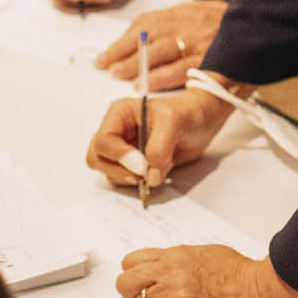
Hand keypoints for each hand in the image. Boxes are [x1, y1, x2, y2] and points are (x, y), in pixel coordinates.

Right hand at [85, 87, 229, 188]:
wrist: (200, 123)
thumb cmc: (186, 114)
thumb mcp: (174, 122)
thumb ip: (159, 147)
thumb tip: (149, 176)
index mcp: (119, 114)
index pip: (104, 140)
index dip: (119, 156)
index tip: (141, 166)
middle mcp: (115, 132)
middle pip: (97, 158)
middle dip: (118, 170)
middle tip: (143, 176)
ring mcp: (121, 150)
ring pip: (107, 172)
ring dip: (127, 178)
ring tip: (153, 172)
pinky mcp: (131, 165)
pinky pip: (123, 180)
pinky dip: (135, 183)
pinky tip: (154, 175)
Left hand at [95, 0, 226, 89]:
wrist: (264, 27)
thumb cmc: (230, 26)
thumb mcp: (201, 14)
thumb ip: (175, 22)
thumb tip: (141, 37)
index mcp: (185, 11)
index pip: (146, 22)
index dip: (123, 40)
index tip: (106, 55)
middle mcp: (190, 23)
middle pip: (147, 36)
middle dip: (122, 52)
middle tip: (104, 65)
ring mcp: (201, 41)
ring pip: (160, 51)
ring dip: (136, 65)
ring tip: (118, 75)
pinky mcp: (212, 59)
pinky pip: (181, 69)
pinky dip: (161, 78)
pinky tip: (146, 87)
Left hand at [114, 245, 297, 297]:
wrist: (266, 291)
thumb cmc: (247, 276)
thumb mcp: (210, 255)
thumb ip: (185, 263)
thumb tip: (174, 271)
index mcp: (177, 255)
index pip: (132, 261)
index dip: (136, 277)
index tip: (147, 287)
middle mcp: (170, 270)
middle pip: (124, 282)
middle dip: (133, 297)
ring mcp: (174, 292)